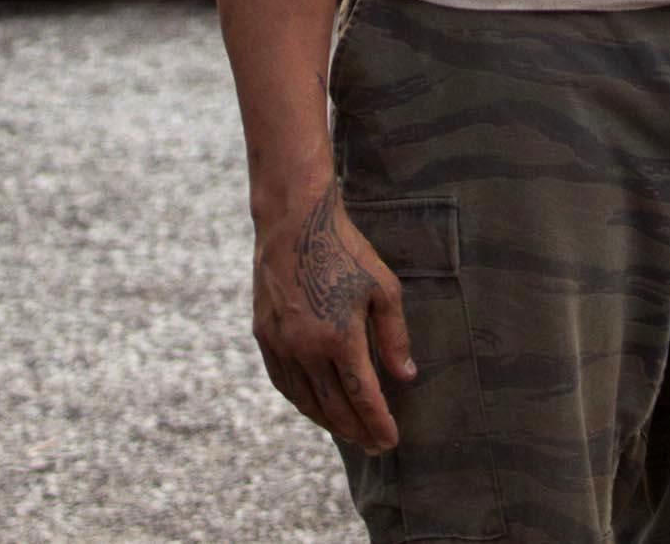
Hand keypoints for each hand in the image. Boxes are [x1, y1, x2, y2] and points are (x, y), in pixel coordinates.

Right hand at [251, 178, 414, 454]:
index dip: (377, 424)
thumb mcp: (383, 289)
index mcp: (339, 337)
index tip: (390, 442)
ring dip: (328, 423)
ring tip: (349, 433)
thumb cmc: (345, 250)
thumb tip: (405, 377)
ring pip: (305, 400)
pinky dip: (302, 401)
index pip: (361, 398)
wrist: (294, 222)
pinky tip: (316, 406)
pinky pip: (283, 382)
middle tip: (374, 446)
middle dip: (356, 432)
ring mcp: (280, 343)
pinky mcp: (264, 335)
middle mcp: (305, 347)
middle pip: (333, 408)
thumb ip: (395, 337)